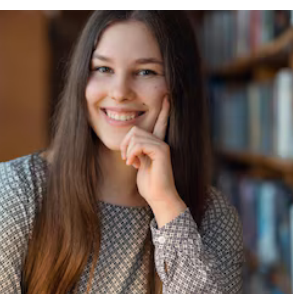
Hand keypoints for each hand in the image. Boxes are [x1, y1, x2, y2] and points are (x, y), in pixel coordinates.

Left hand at [120, 95, 183, 216]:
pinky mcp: (162, 151)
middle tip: (126, 159)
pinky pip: (139, 144)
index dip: (164, 110)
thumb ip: (137, 152)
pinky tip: (133, 164)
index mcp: (157, 144)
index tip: (167, 96)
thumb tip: (130, 145)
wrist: (159, 197)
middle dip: (125, 144)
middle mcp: (161, 141)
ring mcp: (162, 145)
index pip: (160, 122)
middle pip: (135, 130)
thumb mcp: (139, 166)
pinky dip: (132, 154)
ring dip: (127, 150)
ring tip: (130, 163)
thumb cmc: (149, 185)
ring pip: (136, 136)